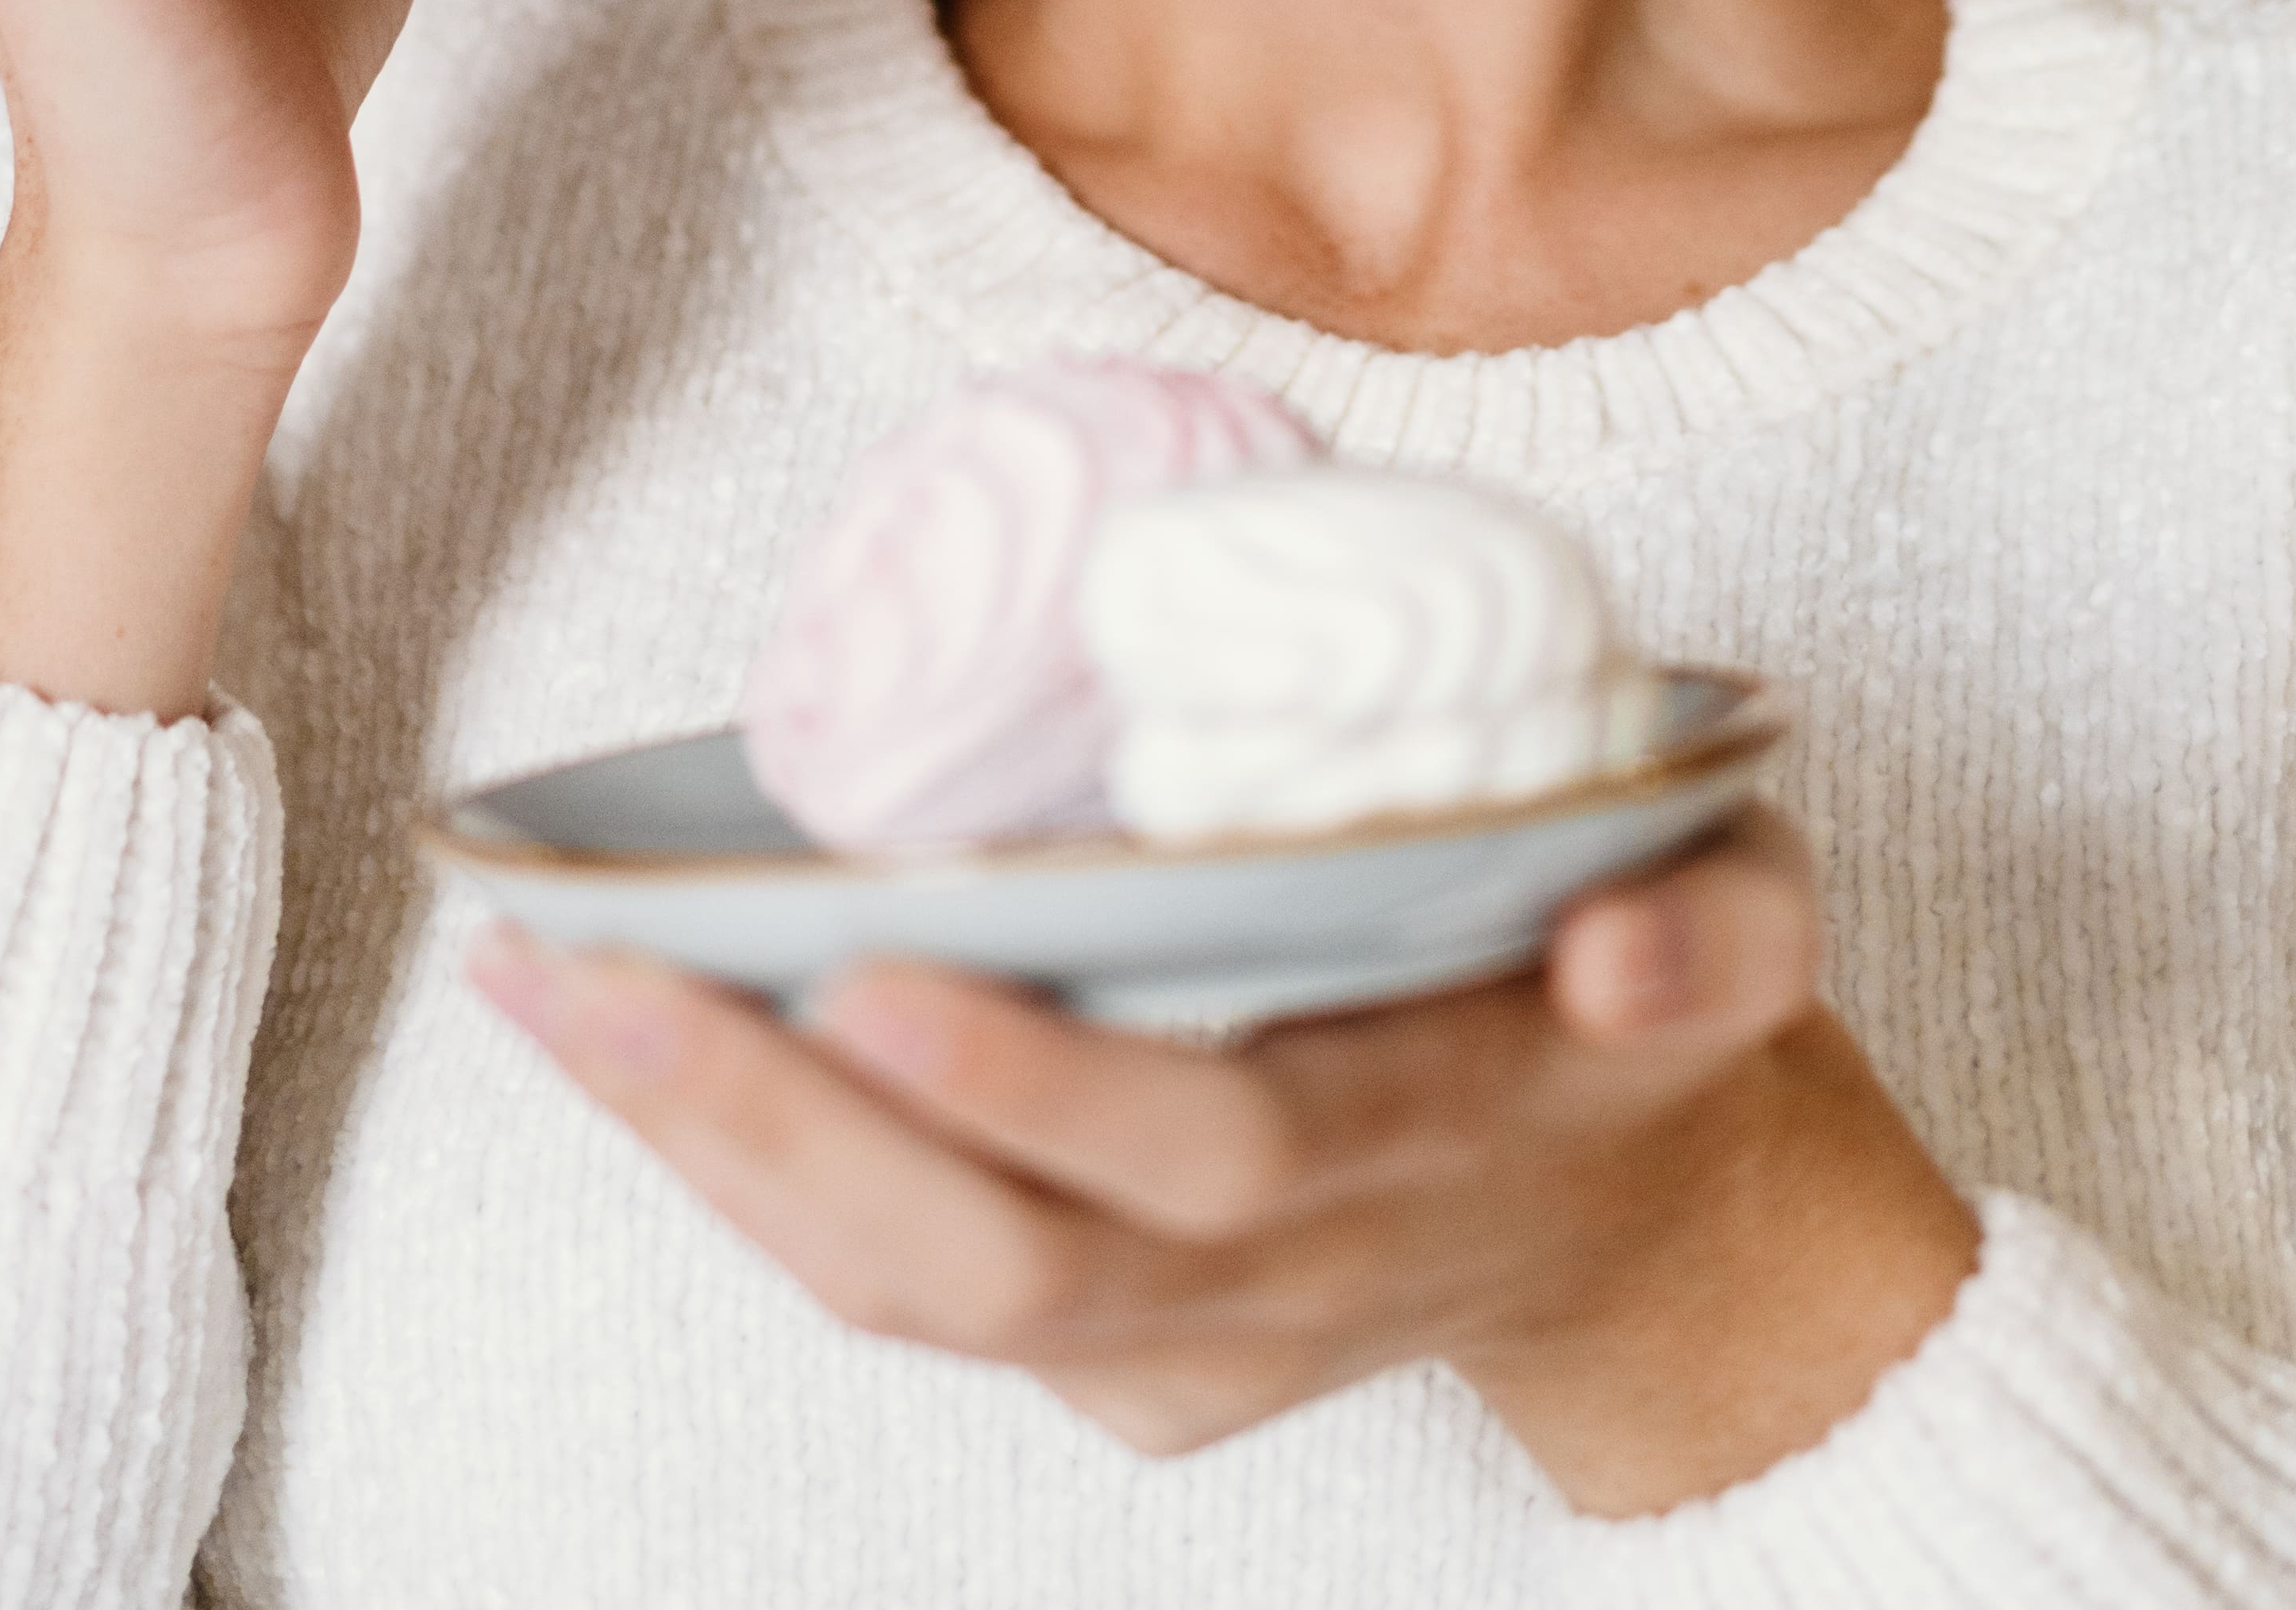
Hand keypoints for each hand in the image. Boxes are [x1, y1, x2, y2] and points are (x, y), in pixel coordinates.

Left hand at [466, 809, 1981, 1511]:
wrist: (1646, 1230)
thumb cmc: (1652, 1010)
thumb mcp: (1751, 937)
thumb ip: (1707, 936)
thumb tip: (1627, 936)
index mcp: (1424, 1148)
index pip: (1212, 1149)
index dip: (1040, 1084)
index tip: (876, 971)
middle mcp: (1276, 1279)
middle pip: (994, 1258)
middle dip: (778, 1130)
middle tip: (599, 975)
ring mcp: (1174, 1341)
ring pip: (907, 1286)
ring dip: (709, 1148)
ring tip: (544, 983)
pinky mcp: (1107, 1359)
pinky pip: (895, 1283)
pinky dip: (741, 1173)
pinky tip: (617, 1036)